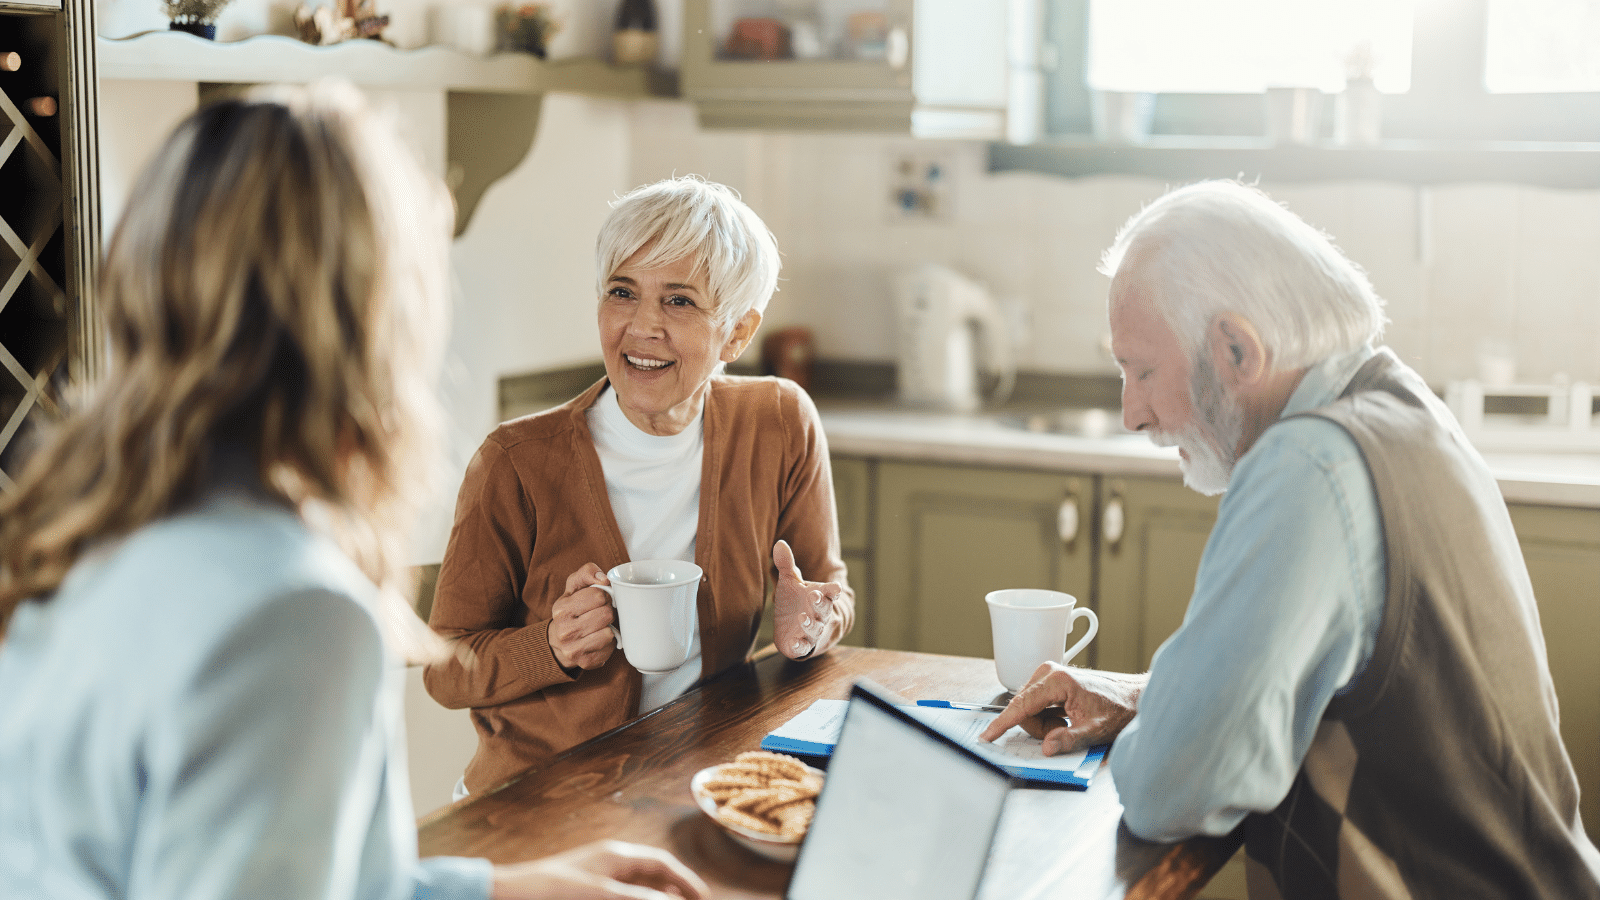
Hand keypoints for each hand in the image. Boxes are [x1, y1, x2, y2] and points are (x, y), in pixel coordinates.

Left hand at [490, 839, 707, 899]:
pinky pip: (622, 894)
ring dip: (657, 896)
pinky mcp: (589, 891)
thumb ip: (636, 896)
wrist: (511, 895)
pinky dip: (637, 899)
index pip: (663, 864)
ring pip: (639, 887)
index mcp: (617, 856)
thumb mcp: (599, 893)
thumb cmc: (551, 887)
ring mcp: (600, 878)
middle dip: (675, 891)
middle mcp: (612, 863)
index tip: (703, 898)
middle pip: (654, 875)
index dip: (686, 881)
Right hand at [548, 564, 615, 671]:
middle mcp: (564, 631)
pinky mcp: (585, 662)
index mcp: (561, 609)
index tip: (600, 599)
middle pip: (606, 614)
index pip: (599, 595)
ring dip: (609, 627)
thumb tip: (603, 578)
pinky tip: (599, 639)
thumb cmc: (572, 609)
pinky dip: (609, 643)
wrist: (560, 640)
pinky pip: (610, 648)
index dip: (604, 595)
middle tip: (602, 613)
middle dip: (608, 611)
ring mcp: (574, 649)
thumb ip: (587, 572)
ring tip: (601, 626)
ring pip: (608, 633)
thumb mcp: (574, 586)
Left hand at [771, 540, 839, 659]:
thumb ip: (787, 565)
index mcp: (820, 597)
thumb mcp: (791, 583)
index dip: (833, 590)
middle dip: (821, 604)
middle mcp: (820, 615)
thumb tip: (779, 543)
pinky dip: (799, 646)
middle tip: (815, 597)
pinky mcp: (801, 645)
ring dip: (810, 624)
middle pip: (825, 610)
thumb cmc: (797, 602)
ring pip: (815, 629)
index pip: (831, 593)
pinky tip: (793, 644)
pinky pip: (802, 647)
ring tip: (803, 618)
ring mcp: (812, 631)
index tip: (835, 587)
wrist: (797, 628)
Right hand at [978, 662, 1143, 755]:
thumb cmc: (1118, 709)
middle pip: (1023, 710)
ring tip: (1068, 723)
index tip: (987, 736)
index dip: (1002, 724)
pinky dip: (1046, 717)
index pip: (1021, 706)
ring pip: (1028, 709)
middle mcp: (1048, 673)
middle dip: (1038, 728)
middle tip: (1063, 731)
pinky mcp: (1050, 681)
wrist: (1133, 696)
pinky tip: (1065, 717)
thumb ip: (1070, 740)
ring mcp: (1048, 675)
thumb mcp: (1096, 730)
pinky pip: (1035, 705)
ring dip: (1043, 724)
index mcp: (1057, 681)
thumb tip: (1048, 748)